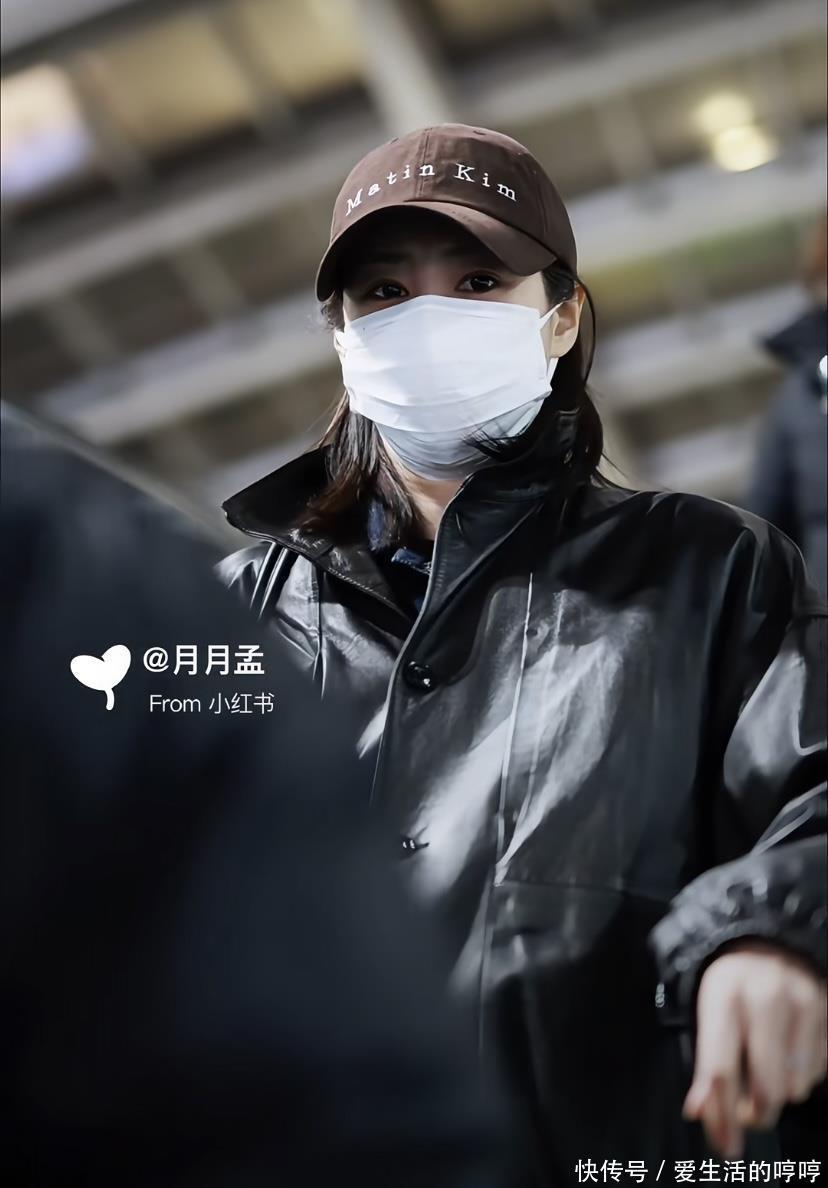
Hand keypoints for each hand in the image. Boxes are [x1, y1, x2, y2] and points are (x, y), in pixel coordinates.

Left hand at [684, 939, 826, 1156]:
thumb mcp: (708, 1011)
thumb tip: (699, 1112)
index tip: (725, 1144)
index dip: (721, 1115)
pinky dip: (801, 1076)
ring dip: (779, 1092)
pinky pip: (817, 1072)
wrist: (769, 941)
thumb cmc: (733, 984)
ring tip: (766, 1071)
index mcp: (723, 996)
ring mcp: (801, 1004)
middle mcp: (764, 998)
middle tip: (749, 1113)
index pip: (721, 1067)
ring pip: (794, 1086)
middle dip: (756, 1113)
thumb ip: (706, 1063)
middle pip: (764, 1087)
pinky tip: (788, 1055)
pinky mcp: (826, 1012)